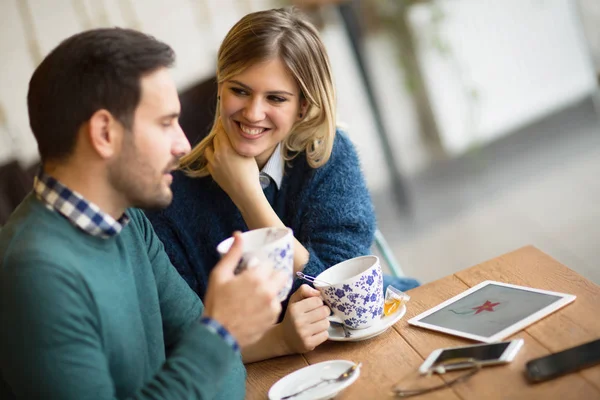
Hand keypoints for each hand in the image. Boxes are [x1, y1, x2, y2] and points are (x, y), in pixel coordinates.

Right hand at [202, 232, 287, 348]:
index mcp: (256, 277)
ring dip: (271, 291)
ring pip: (279, 291)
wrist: (219, 335)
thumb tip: (238, 235)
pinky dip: (269, 305)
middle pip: (280, 275)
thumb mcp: (219, 275)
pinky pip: (276, 306)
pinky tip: (256, 309)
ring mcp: (273, 306)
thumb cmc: (217, 304)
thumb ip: (233, 254)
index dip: (260, 267)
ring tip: (255, 298)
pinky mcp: (274, 318)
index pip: (269, 264)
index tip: (252, 272)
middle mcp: (268, 290)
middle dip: (271, 276)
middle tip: (258, 282)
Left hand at [205, 119, 261, 206]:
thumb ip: (239, 142)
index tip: (225, 120)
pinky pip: (209, 160)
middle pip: (215, 137)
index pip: (221, 129)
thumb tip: (236, 134)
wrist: (244, 191)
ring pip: (209, 148)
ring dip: (215, 146)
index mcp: (227, 147)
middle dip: (220, 134)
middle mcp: (217, 153)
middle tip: (226, 133)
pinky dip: (214, 158)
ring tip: (223, 148)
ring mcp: (212, 163)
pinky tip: (222, 160)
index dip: (223, 124)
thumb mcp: (247, 153)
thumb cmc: (250, 172)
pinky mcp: (211, 171)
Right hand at [281, 284, 329, 353]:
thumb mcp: (294, 300)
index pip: (318, 300)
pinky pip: (325, 335)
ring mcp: (303, 334)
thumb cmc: (292, 316)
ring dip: (323, 323)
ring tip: (315, 324)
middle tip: (316, 315)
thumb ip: (304, 290)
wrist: (284, 338)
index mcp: (294, 308)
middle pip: (324, 311)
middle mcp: (298, 321)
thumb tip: (318, 292)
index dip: (318, 302)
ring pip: (326, 323)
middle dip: (323, 312)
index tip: (313, 306)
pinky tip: (314, 333)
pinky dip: (322, 333)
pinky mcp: (308, 344)